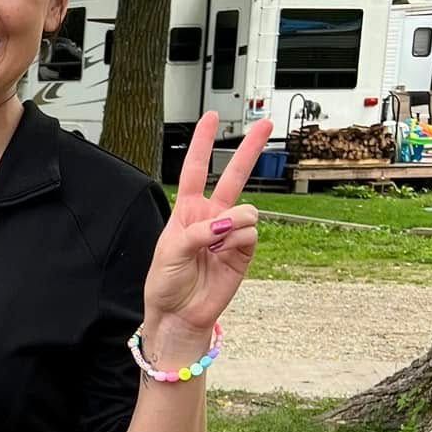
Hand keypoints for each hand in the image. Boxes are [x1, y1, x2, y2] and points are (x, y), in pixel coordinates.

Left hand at [141, 112, 272, 340]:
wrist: (177, 313)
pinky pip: (250, 234)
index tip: (211, 117)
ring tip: (216, 244)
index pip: (194, 169)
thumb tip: (230, 222)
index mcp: (187, 210)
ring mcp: (229, 233)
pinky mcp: (243, 252)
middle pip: (232, 176)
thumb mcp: (170, 251)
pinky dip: (238, 241)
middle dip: (249, 150)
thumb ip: (198, 231)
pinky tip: (224, 254)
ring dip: (232, 223)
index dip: (202, 143)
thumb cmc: (165, 281)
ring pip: (246, 210)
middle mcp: (211, 216)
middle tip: (265, 124)